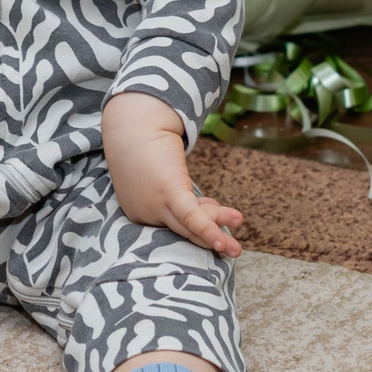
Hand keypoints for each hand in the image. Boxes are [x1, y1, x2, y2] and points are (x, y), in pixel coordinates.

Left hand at [103, 91, 243, 257]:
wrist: (134, 121)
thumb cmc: (143, 145)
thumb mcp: (159, 176)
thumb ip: (177, 192)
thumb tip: (206, 205)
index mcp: (140, 213)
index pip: (175, 225)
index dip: (199, 223)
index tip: (215, 210)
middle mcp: (145, 215)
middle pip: (185, 231)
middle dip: (212, 240)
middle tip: (233, 250)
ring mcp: (155, 206)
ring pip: (192, 225)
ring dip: (218, 232)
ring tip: (238, 240)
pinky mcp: (168, 193)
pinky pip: (192, 218)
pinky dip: (208, 231)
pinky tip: (222, 242)